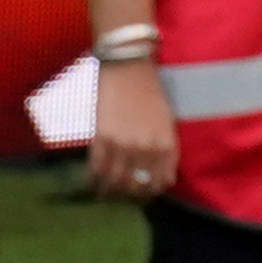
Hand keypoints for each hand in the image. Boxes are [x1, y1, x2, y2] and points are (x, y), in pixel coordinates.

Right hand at [88, 55, 178, 201]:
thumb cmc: (151, 94)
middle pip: (136, 186)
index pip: (159, 183)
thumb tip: (163, 179)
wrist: (129, 69)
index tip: (144, 192)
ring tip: (109, 189)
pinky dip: (94, 179)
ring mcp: (122, 146)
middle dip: (130, 193)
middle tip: (124, 192)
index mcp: (166, 145)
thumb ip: (165, 151)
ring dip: (111, 190)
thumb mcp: (167, 123)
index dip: (151, 191)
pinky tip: (95, 179)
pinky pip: (96, 170)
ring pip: (115, 183)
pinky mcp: (101, 139)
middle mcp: (145, 149)